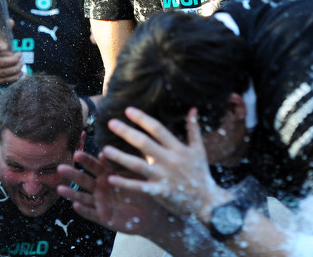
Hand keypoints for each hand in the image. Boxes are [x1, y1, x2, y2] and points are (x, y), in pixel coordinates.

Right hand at [57, 151, 170, 236]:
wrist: (152, 213)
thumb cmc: (143, 189)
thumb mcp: (134, 173)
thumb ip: (120, 163)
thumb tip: (105, 152)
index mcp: (107, 173)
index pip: (94, 164)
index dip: (85, 160)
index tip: (77, 154)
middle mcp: (100, 187)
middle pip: (84, 179)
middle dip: (72, 174)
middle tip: (61, 168)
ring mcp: (100, 202)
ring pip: (83, 197)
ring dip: (71, 193)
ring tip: (60, 188)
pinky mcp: (103, 217)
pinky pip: (91, 213)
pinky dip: (83, 210)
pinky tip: (75, 206)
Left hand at [101, 107, 227, 221]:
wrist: (207, 202)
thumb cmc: (201, 173)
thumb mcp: (199, 149)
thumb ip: (194, 128)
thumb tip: (193, 109)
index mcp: (178, 148)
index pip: (157, 129)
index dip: (142, 119)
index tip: (128, 110)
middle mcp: (170, 160)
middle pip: (145, 143)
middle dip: (127, 132)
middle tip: (111, 123)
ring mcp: (164, 177)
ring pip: (138, 165)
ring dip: (120, 157)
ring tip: (104, 150)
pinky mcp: (160, 192)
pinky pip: (139, 187)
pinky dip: (125, 183)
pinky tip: (111, 178)